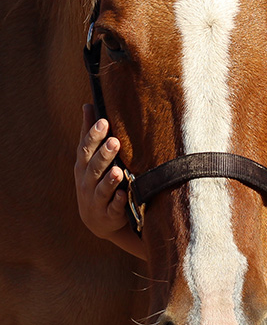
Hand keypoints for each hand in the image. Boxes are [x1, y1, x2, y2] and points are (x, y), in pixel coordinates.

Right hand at [74, 105, 145, 258]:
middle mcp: (87, 183)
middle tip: (115, 141)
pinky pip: (113, 209)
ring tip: (118, 170)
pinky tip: (125, 195)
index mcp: (83, 166)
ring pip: (102, 190)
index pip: (86, 149)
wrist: (99, 219)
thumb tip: (88, 104)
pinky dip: (119, 202)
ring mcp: (97, 200)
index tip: (104, 121)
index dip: (94, 136)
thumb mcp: (89, 159)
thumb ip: (89, 133)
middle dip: (104, 155)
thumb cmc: (95, 180)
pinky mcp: (109, 215)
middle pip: (94, 168)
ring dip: (110, 180)